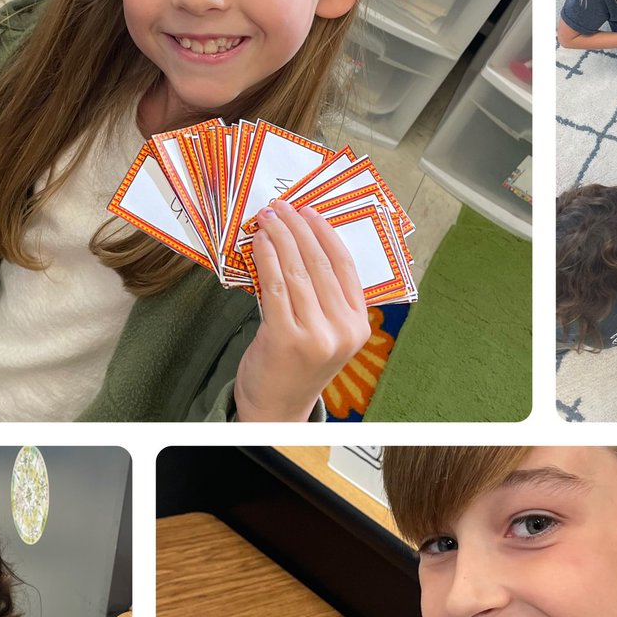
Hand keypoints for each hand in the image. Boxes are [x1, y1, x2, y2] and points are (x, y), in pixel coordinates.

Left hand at [234, 200, 370, 421]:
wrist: (277, 409)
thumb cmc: (297, 368)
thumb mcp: (325, 334)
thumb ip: (323, 299)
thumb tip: (300, 245)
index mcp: (358, 326)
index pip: (346, 267)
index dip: (325, 233)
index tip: (308, 212)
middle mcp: (342, 330)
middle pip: (320, 264)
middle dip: (298, 228)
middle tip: (280, 207)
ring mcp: (315, 335)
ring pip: (296, 271)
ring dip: (279, 238)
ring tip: (266, 219)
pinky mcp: (285, 338)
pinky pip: (275, 286)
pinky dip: (266, 259)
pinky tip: (258, 243)